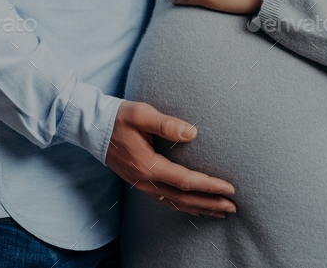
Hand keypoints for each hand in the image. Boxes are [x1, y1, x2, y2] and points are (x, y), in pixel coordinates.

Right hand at [106, 101, 236, 217]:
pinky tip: (194, 207)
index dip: (209, 186)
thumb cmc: (118, 117)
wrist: (93, 127)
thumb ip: (167, 124)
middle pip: (183, 198)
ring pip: (174, 203)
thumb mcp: (141, 114)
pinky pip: (165, 200)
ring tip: (220, 211)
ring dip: (199, 208)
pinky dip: (183, 206)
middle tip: (233, 206)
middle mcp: (145, 180)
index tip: (229, 188)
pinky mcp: (139, 182)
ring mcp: (141, 184)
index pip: (185, 181)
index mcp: (147, 165)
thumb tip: (192, 133)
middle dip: (210, 203)